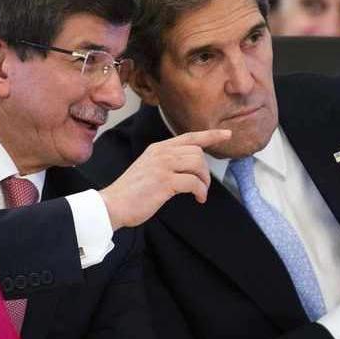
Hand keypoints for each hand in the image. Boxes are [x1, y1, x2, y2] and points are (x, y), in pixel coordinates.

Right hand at [100, 129, 231, 230]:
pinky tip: (198, 199)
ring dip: (204, 181)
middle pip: (197, 152)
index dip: (210, 135)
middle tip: (201, 186)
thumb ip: (167, 163)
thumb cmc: (131, 192)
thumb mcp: (149, 168)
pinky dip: (201, 192)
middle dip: (205, 171)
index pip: (189, 137)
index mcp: (158, 148)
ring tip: (199, 193)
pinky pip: (194, 183)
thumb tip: (190, 168)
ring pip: (198, 165)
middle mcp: (161, 153)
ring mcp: (162, 166)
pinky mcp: (165, 182)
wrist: (113, 204)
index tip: (227, 134)